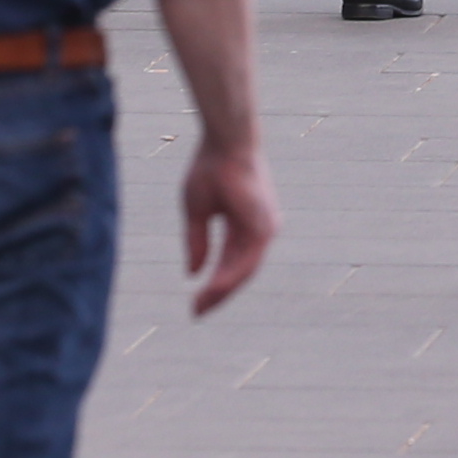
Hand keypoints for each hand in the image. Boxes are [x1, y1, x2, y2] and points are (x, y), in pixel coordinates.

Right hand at [181, 136, 279, 315]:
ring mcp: (264, 228)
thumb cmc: (210, 169)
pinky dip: (230, 276)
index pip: (230, 264)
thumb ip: (198, 242)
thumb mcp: (197, 211)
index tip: (194, 303)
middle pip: (239, 273)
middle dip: (217, 294)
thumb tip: (193, 273)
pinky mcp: (264, 225)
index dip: (212, 284)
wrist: (225, 144)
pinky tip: (212, 288)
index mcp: (244, 225)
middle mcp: (258, 230)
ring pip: (244, 271)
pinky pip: (247, 260)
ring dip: (222, 290)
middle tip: (196, 313)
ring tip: (200, 307)